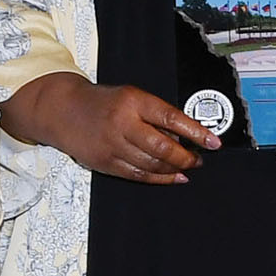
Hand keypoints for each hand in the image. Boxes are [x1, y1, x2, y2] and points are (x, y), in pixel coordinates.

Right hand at [2, 71, 216, 183]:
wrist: (63, 110)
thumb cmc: (102, 102)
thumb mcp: (130, 97)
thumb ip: (155, 114)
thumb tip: (185, 134)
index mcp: (132, 101)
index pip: (171, 118)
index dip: (196, 132)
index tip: (213, 141)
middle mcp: (122, 124)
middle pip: (162, 147)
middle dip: (186, 157)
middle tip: (199, 159)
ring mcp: (113, 146)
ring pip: (152, 164)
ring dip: (175, 169)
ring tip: (188, 167)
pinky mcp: (106, 163)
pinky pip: (138, 175)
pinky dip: (159, 178)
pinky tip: (172, 177)